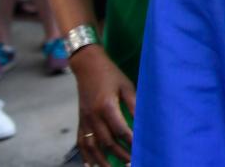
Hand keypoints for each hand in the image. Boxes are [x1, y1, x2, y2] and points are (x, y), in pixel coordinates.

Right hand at [71, 45, 135, 164]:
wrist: (87, 66)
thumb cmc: (110, 75)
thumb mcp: (126, 85)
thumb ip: (134, 103)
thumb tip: (144, 120)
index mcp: (106, 106)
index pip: (120, 130)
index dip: (131, 141)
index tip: (141, 149)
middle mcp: (93, 116)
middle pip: (107, 141)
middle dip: (120, 154)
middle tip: (132, 164)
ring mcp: (84, 120)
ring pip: (91, 147)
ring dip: (101, 161)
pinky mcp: (80, 122)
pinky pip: (81, 143)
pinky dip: (85, 156)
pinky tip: (90, 166)